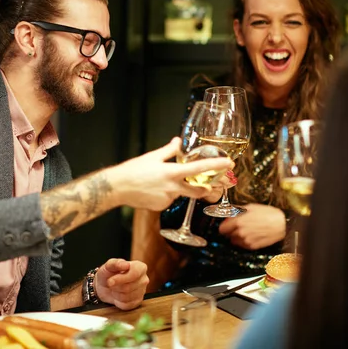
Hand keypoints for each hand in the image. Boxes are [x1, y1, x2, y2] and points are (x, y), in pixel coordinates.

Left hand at [94, 258, 148, 309]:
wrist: (105, 286)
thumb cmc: (109, 274)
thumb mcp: (108, 266)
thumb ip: (115, 263)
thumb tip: (126, 265)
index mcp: (140, 267)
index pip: (135, 274)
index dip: (121, 279)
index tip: (110, 280)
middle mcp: (144, 279)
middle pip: (128, 287)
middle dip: (116, 287)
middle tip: (111, 283)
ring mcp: (142, 291)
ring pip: (127, 297)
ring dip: (116, 294)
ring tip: (115, 288)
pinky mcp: (138, 302)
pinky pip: (126, 305)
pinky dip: (118, 302)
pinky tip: (118, 295)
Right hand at [110, 137, 233, 210]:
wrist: (117, 188)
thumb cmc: (133, 170)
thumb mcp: (153, 156)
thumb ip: (169, 150)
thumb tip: (178, 141)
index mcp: (172, 172)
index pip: (200, 168)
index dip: (217, 166)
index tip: (229, 163)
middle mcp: (173, 188)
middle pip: (198, 190)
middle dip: (207, 188)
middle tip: (213, 184)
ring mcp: (168, 199)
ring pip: (181, 194)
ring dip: (180, 189)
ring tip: (161, 182)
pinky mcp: (161, 207)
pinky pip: (170, 200)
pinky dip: (167, 195)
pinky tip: (154, 190)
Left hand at [218, 203, 285, 249]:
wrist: (281, 224)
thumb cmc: (268, 214)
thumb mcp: (250, 207)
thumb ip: (237, 210)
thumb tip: (228, 211)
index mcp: (238, 222)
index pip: (222, 229)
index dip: (224, 225)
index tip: (227, 224)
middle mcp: (240, 233)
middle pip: (227, 235)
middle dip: (230, 230)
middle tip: (237, 226)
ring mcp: (245, 241)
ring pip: (234, 241)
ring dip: (237, 236)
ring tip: (246, 230)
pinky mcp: (252, 247)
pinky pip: (242, 245)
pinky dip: (244, 241)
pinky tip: (251, 235)